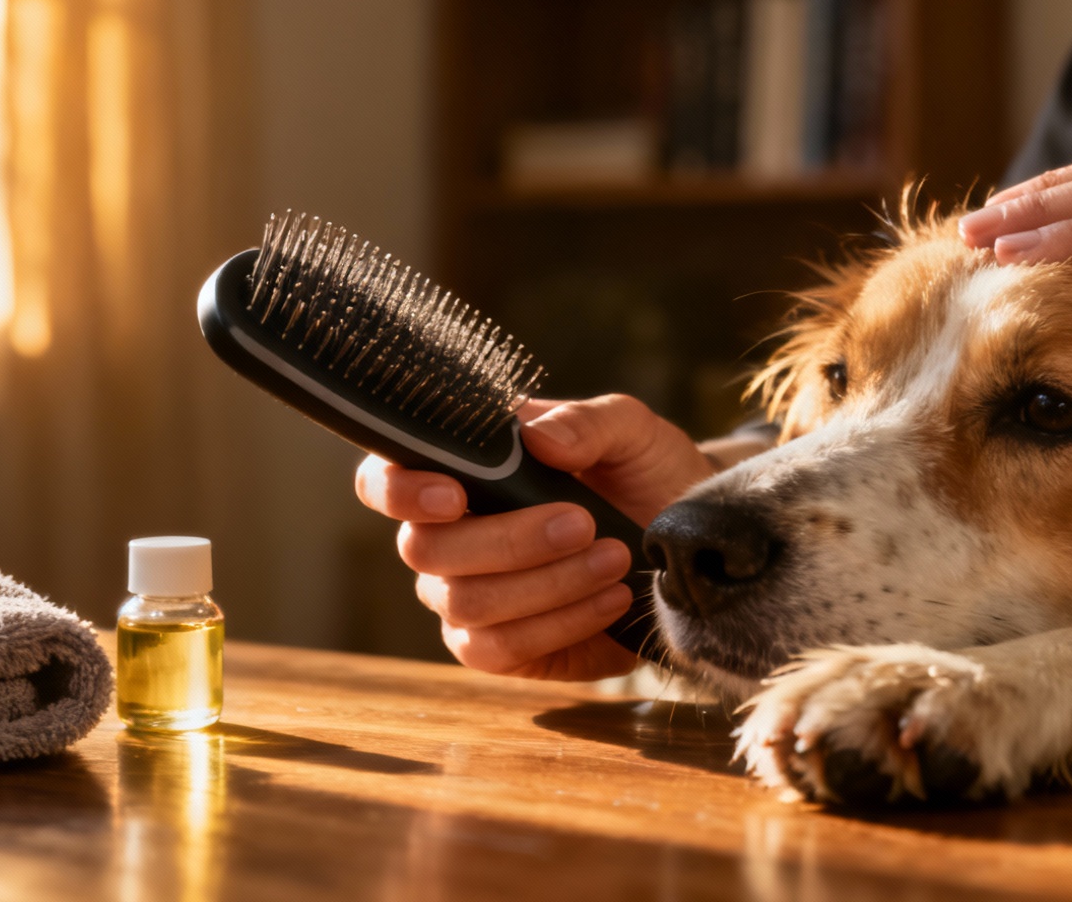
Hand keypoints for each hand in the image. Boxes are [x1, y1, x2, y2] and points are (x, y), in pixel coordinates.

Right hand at [354, 395, 713, 680]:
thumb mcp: (633, 434)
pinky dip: (557, 624)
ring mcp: (469, 596)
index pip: (384, 480)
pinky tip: (609, 600)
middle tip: (582, 523)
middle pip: (424, 550)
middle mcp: (450, 537)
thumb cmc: (645, 477)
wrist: (687, 545)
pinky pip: (497, 650)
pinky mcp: (502, 648)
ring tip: (613, 560)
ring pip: (464, 603)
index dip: (399, 491)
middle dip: (508, 540)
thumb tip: (536, 437)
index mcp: (461, 471)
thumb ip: (588, 422)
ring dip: (545, 583)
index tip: (455, 494)